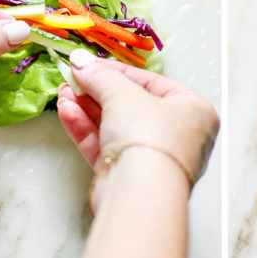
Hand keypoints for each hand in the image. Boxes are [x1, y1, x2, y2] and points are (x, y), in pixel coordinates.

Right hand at [57, 55, 218, 212]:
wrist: (139, 196)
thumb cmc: (149, 138)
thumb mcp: (123, 93)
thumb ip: (101, 76)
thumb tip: (81, 61)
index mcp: (192, 111)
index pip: (151, 82)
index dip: (117, 72)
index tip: (90, 64)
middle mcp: (176, 136)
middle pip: (130, 105)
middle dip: (97, 91)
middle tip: (73, 77)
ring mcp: (151, 160)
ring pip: (114, 127)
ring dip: (87, 108)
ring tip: (64, 92)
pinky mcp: (127, 179)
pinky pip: (105, 147)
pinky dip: (85, 130)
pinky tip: (67, 112)